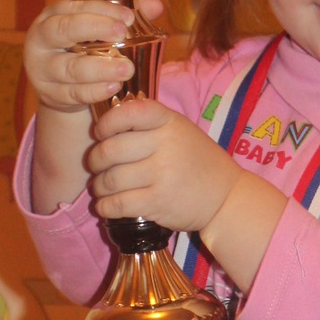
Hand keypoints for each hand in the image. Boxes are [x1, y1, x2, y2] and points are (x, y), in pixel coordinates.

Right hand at [23, 0, 160, 113]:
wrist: (61, 86)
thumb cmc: (83, 47)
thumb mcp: (99, 28)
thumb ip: (125, 15)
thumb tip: (156, 5)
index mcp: (53, 15)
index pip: (76, 7)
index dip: (103, 10)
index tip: (128, 17)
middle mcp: (41, 39)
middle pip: (64, 30)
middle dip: (95, 29)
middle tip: (123, 34)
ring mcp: (42, 68)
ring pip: (70, 67)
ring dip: (100, 68)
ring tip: (127, 69)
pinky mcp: (49, 94)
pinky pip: (73, 93)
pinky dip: (94, 91)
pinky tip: (113, 87)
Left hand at [87, 98, 238, 233]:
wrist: (225, 196)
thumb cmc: (197, 161)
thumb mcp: (180, 130)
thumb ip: (149, 124)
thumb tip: (106, 125)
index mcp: (169, 122)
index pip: (129, 113)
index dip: (107, 122)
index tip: (100, 133)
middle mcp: (166, 145)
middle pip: (111, 150)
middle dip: (94, 160)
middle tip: (95, 166)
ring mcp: (162, 175)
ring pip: (111, 179)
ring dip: (99, 186)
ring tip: (101, 187)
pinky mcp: (158, 203)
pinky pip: (118, 204)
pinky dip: (105, 206)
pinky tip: (106, 205)